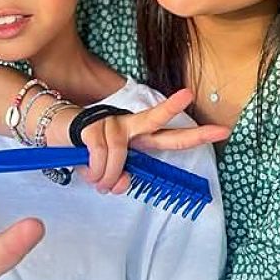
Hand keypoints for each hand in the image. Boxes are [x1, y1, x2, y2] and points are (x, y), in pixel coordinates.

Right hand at [77, 89, 229, 193]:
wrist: (56, 133)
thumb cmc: (87, 152)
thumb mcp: (107, 172)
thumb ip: (119, 179)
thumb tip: (120, 183)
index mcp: (139, 138)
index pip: (169, 136)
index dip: (196, 136)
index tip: (222, 131)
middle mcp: (129, 127)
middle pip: (154, 119)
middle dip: (172, 108)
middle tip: (189, 95)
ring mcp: (112, 124)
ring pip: (119, 157)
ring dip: (106, 176)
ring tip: (97, 180)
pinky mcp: (93, 127)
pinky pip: (100, 158)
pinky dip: (94, 171)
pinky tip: (88, 170)